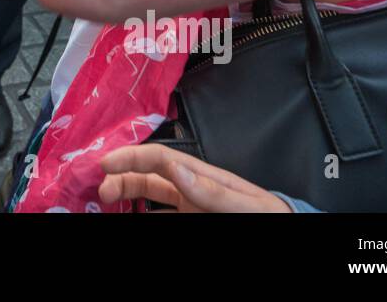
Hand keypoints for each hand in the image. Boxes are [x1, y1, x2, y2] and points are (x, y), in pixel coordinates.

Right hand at [98, 144, 291, 212]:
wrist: (285, 229)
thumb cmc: (271, 215)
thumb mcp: (248, 203)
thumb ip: (213, 190)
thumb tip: (175, 168)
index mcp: (200, 176)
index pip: (158, 159)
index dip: (129, 157)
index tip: (105, 164)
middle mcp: (188, 191)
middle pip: (145, 179)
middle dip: (119, 179)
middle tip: (101, 191)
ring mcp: (186, 210)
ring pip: (145, 201)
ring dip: (125, 199)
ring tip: (105, 205)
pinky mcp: (186, 226)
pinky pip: (157, 220)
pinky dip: (138, 217)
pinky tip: (127, 218)